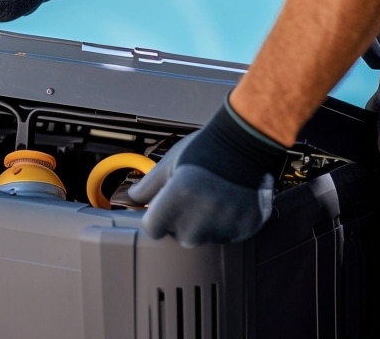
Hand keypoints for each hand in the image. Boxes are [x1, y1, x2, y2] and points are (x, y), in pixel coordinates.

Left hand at [129, 96, 283, 247]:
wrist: (247, 141)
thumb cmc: (206, 147)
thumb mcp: (171, 161)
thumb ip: (148, 185)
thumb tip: (132, 197)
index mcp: (178, 197)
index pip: (153, 229)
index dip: (156, 216)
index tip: (164, 206)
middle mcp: (201, 216)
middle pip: (180, 236)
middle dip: (182, 220)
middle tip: (194, 196)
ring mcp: (225, 225)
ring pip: (205, 238)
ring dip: (205, 224)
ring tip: (213, 197)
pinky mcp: (245, 229)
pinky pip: (228, 236)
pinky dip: (226, 224)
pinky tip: (229, 202)